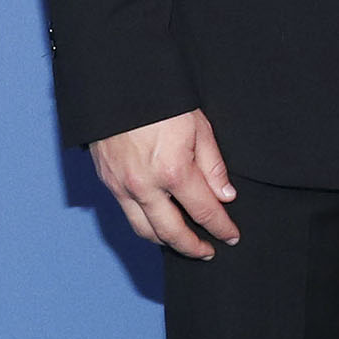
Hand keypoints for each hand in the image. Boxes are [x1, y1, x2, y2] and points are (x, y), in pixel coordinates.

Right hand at [88, 109, 238, 259]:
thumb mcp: (199, 128)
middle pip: (170, 232)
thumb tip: (225, 197)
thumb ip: (213, 166)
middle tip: (208, 252)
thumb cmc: (162, 101)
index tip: (231, 236)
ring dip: (165, 242)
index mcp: (174, 172)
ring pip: (143, 230)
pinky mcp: (106, 181)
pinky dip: (145, 225)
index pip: (204, 212)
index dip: (221, 228)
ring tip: (184, 243)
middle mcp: (145, 186)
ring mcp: (121, 186)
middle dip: (192, 247)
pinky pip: (127, 214)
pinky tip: (159, 223)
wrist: (118, 86)